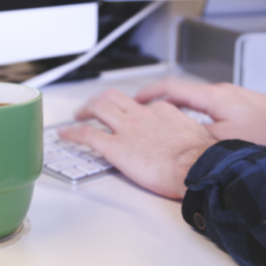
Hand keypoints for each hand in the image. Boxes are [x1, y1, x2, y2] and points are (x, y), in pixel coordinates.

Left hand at [58, 89, 217, 198]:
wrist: (197, 168)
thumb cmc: (200, 158)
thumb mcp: (196, 135)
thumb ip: (183, 132)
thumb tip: (185, 139)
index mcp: (162, 112)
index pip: (140, 104)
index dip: (130, 108)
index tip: (127, 113)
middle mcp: (141, 115)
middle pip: (114, 97)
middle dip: (100, 99)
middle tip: (93, 106)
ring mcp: (127, 129)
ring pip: (98, 107)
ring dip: (84, 109)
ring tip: (77, 115)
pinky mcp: (115, 147)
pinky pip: (87, 134)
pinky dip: (72, 132)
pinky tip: (65, 134)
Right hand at [135, 79, 265, 150]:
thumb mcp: (226, 142)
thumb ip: (197, 140)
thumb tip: (178, 146)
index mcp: (212, 96)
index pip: (171, 87)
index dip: (149, 93)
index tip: (135, 98)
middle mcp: (222, 93)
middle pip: (182, 93)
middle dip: (162, 101)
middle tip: (146, 110)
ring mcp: (233, 99)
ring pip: (197, 102)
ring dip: (180, 110)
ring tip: (169, 123)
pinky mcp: (243, 108)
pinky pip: (211, 108)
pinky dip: (197, 116)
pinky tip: (201, 131)